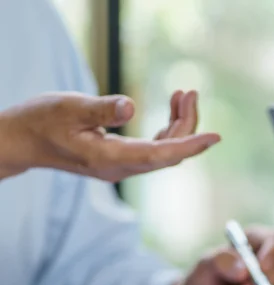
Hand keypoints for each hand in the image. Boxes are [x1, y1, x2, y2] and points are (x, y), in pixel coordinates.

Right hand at [0, 90, 219, 181]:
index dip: (189, 145)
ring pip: (165, 151)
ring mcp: (122, 166)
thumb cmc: (42, 121)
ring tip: (184, 94)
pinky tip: (172, 107)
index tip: (214, 137)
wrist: (24, 141)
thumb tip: (130, 107)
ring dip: (179, 124)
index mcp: (110, 158)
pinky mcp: (122, 159)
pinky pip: (155, 148)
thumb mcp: (68, 108)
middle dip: (187, 125)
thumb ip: (100, 109)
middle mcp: (121, 168)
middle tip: (190, 92)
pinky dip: (168, 128)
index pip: (160, 155)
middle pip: (169, 153)